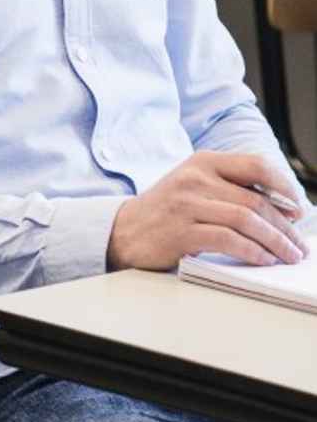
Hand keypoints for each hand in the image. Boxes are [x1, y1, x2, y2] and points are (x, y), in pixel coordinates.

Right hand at [107, 151, 308, 270]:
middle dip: (285, 226)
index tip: (298, 209)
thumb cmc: (166, 210)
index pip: (255, 165)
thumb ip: (231, 187)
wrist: (124, 230)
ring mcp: (186, 204)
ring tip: (288, 256)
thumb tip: (282, 206)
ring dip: (275, 241)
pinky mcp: (181, 232)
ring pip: (246, 220)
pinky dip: (253, 251)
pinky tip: (263, 259)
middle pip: (255, 200)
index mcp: (203, 161)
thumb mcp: (195, 185)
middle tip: (298, 244)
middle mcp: (195, 178)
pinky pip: (228, 240)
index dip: (284, 187)